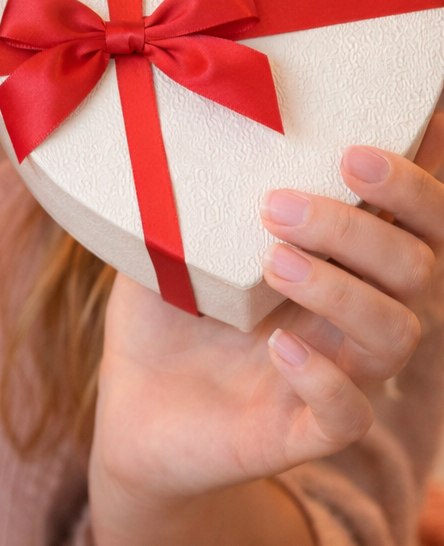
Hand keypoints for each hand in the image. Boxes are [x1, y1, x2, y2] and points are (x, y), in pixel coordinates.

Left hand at [92, 114, 443, 504]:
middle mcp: (352, 313)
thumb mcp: (171, 239)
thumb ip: (191, 186)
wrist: (131, 411)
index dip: (419, 179)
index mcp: (338, 257)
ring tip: (274, 261)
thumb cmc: (164, 312)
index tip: (384, 133)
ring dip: (342, 290)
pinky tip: (279, 345)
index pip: (409, 215)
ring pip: (396, 334)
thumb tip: (175, 112)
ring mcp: (337, 374)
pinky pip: (349, 416)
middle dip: (368, 225)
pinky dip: (325, 378)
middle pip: (421, 267)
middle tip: (287, 200)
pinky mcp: (302, 433)